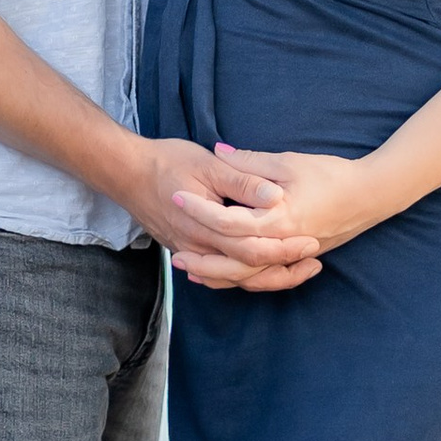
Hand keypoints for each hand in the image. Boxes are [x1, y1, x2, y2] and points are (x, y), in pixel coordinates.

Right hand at [114, 134, 320, 274]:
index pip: (254, 251)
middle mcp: (199, 247)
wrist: (125, 172)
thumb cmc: (167, 162)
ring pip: (233, 278)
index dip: (285, 250)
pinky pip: (218, 275)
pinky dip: (242, 277)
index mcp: (209, 227)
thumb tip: (275, 195)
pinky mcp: (185, 251)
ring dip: (267, 278)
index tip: (313, 242)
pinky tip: (259, 273)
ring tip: (296, 271)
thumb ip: (243, 181)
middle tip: (314, 260)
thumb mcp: (209, 164)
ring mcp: (190, 252)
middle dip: (284, 269)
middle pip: (248, 271)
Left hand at [169, 143, 377, 290]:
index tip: (176, 197)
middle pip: (234, 260)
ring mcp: (291, 254)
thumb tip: (217, 151)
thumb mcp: (287, 162)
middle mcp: (283, 243)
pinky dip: (241, 279)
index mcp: (278, 218)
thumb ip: (249, 162)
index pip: (229, 221)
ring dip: (218, 275)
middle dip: (203, 259)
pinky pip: (264, 277)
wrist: (370, 195)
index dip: (199, 209)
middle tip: (173, 255)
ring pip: (248, 276)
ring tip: (191, 271)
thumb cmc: (330, 175)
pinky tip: (224, 274)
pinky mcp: (297, 258)